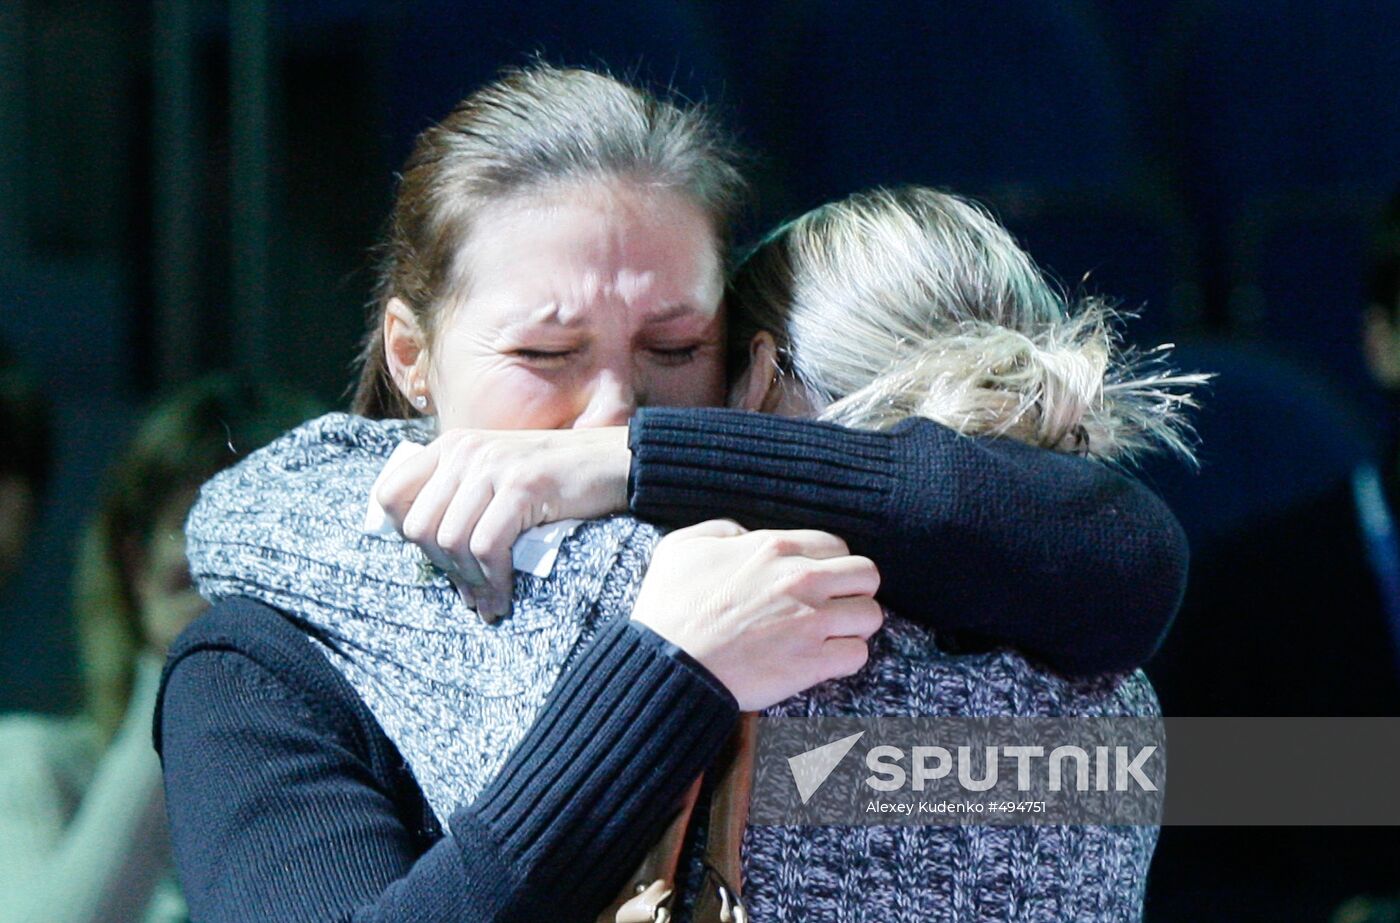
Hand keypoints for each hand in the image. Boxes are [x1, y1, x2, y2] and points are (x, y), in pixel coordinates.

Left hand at [375, 426, 630, 619]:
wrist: (620, 462)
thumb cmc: (562, 479)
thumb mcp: (501, 477)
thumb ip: (464, 498)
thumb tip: (431, 554)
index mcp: (453, 446)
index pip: (390, 494)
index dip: (405, 535)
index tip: (438, 558)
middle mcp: (466, 450)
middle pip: (418, 527)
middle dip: (442, 569)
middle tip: (470, 592)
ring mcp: (493, 465)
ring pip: (450, 541)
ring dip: (469, 582)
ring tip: (488, 601)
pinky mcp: (522, 485)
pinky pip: (486, 547)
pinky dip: (492, 581)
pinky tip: (504, 597)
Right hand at [630, 520, 883, 710]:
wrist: (667, 665)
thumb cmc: (669, 609)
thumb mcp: (681, 548)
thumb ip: (718, 530)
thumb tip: (743, 535)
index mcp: (774, 548)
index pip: (837, 546)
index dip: (830, 565)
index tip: (816, 582)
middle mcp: (801, 579)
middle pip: (867, 574)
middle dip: (854, 590)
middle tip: (833, 607)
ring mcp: (811, 621)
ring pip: (871, 615)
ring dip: (854, 627)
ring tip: (831, 636)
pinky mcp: (812, 663)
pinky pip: (858, 655)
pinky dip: (845, 659)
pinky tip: (824, 661)